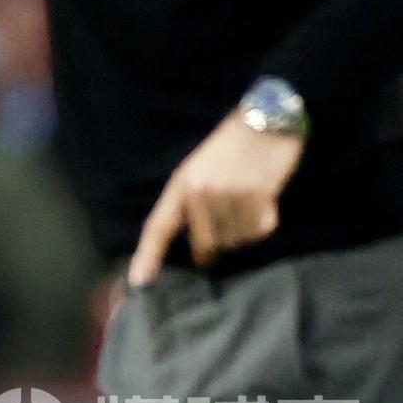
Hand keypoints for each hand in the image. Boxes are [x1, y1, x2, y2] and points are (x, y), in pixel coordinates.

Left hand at [128, 110, 304, 283]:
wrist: (263, 121)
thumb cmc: (229, 147)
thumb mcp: (198, 168)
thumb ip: (192, 201)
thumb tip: (197, 243)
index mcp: (181, 184)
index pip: (158, 226)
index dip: (147, 255)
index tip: (139, 281)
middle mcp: (202, 193)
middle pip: (205, 243)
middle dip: (213, 248)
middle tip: (224, 231)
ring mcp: (230, 196)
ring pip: (236, 239)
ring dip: (242, 229)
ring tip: (245, 200)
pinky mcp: (260, 198)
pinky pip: (260, 230)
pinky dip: (262, 222)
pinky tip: (263, 199)